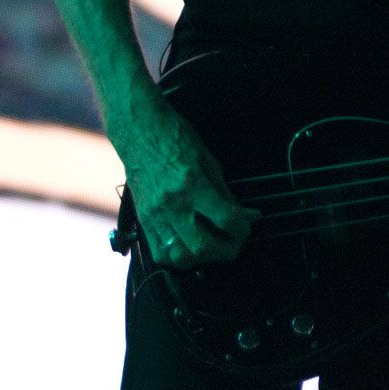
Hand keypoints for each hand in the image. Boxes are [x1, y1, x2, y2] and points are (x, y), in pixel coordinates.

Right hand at [113, 104, 258, 268]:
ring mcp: (154, 215)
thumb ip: (226, 193)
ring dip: (202, 258)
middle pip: (202, 246)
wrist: (139, 131)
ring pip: (179, 256)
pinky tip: (190, 247)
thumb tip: (249, 216)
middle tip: (234, 242)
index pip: (224, 219)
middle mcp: (172, 204)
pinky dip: (178, 257)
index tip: (246, 227)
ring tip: (213, 246)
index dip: (242, 229)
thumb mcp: (209, 161)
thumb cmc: (177, 140)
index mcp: (192, 185)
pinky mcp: (143, 220)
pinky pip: (159, 252)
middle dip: (225, 251)